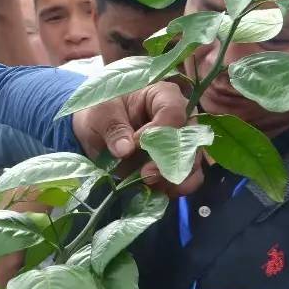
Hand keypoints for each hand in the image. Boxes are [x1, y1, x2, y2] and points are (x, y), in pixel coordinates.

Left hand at [72, 81, 204, 194]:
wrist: (95, 130)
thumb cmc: (101, 111)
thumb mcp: (100, 113)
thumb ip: (114, 129)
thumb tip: (125, 150)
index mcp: (163, 95)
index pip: (173, 112)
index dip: (159, 131)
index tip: (136, 144)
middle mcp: (180, 119)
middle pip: (190, 141)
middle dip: (172, 161)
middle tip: (147, 174)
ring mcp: (180, 145)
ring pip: (192, 164)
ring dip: (175, 179)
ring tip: (152, 186)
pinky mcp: (172, 166)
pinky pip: (182, 180)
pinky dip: (171, 188)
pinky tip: (155, 193)